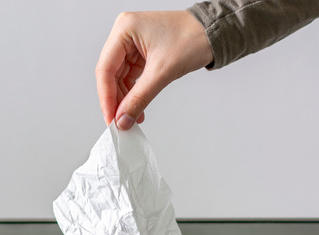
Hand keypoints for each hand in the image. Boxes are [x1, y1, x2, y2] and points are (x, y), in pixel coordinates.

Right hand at [96, 11, 213, 129]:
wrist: (213, 32)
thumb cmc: (193, 38)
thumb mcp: (163, 72)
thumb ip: (139, 98)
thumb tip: (123, 119)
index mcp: (124, 29)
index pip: (105, 68)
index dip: (106, 97)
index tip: (110, 118)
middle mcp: (125, 34)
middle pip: (110, 74)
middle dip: (116, 100)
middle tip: (120, 121)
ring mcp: (132, 43)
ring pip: (120, 77)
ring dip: (125, 99)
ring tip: (130, 118)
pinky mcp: (141, 52)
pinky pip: (131, 76)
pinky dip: (134, 93)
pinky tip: (137, 108)